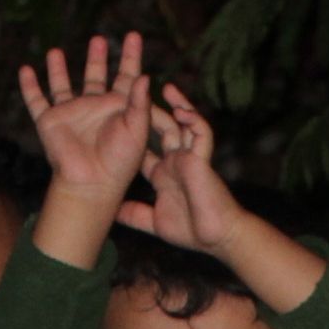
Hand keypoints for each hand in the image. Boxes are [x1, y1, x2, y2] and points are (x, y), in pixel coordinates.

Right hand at [19, 33, 150, 209]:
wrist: (92, 184)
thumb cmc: (119, 163)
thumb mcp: (136, 130)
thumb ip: (140, 103)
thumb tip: (145, 76)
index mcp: (118, 110)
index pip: (126, 77)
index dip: (131, 57)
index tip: (133, 37)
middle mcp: (94, 109)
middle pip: (95, 77)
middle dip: (97, 58)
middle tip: (99, 39)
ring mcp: (72, 114)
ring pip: (63, 86)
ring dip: (59, 70)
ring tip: (55, 51)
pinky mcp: (50, 122)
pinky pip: (36, 101)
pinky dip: (29, 87)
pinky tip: (25, 70)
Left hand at [118, 85, 242, 253]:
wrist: (216, 239)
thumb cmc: (190, 233)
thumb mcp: (152, 222)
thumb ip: (134, 214)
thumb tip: (112, 212)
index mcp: (164, 174)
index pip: (145, 148)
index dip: (133, 135)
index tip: (115, 122)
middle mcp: (176, 162)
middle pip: (163, 130)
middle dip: (152, 112)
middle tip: (138, 95)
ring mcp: (190, 159)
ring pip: (184, 124)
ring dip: (178, 105)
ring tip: (167, 88)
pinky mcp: (203, 160)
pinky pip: (201, 133)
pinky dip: (193, 120)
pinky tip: (182, 110)